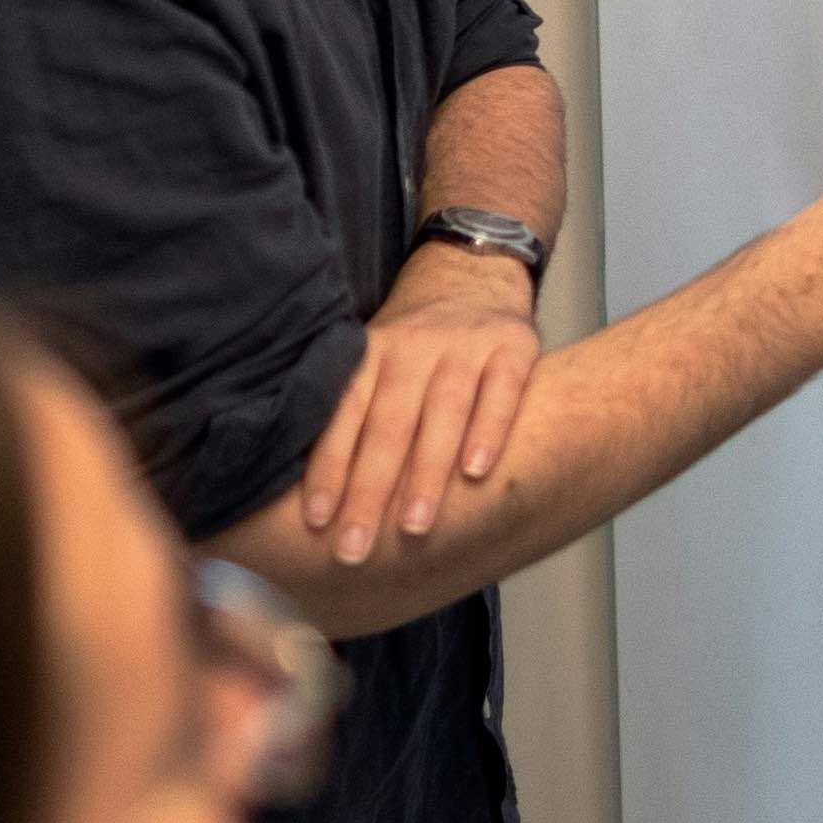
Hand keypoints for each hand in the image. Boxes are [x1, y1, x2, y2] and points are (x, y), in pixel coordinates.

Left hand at [299, 246, 543, 567]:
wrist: (473, 273)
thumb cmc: (414, 348)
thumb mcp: (375, 364)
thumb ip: (352, 417)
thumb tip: (309, 502)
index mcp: (370, 356)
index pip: (343, 416)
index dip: (328, 469)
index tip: (316, 522)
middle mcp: (413, 347)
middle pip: (388, 424)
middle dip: (369, 491)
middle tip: (355, 549)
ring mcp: (465, 345)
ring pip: (443, 411)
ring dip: (426, 472)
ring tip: (413, 526)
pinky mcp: (513, 345)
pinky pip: (502, 390)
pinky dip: (489, 430)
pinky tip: (476, 473)